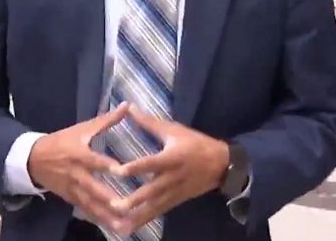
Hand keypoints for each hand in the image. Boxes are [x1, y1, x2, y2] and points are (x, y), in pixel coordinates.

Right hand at [28, 102, 131, 231]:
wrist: (33, 158)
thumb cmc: (62, 141)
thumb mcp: (82, 129)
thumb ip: (107, 120)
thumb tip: (127, 105)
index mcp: (79, 154)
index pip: (94, 160)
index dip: (107, 166)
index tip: (122, 172)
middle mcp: (76, 174)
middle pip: (93, 188)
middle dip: (108, 199)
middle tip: (125, 207)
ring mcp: (72, 189)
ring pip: (91, 204)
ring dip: (106, 216)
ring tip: (123, 226)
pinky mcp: (70, 198)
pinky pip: (86, 211)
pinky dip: (99, 220)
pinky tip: (113, 228)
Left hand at [109, 105, 229, 234]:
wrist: (221, 164)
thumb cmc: (196, 143)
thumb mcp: (175, 130)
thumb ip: (150, 122)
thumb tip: (129, 108)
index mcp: (172, 157)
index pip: (151, 163)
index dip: (135, 167)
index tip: (117, 171)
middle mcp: (173, 177)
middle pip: (152, 190)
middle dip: (134, 200)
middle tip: (114, 206)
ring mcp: (175, 192)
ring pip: (155, 206)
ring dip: (137, 215)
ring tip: (119, 224)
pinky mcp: (176, 201)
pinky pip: (159, 212)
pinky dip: (145, 220)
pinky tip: (131, 228)